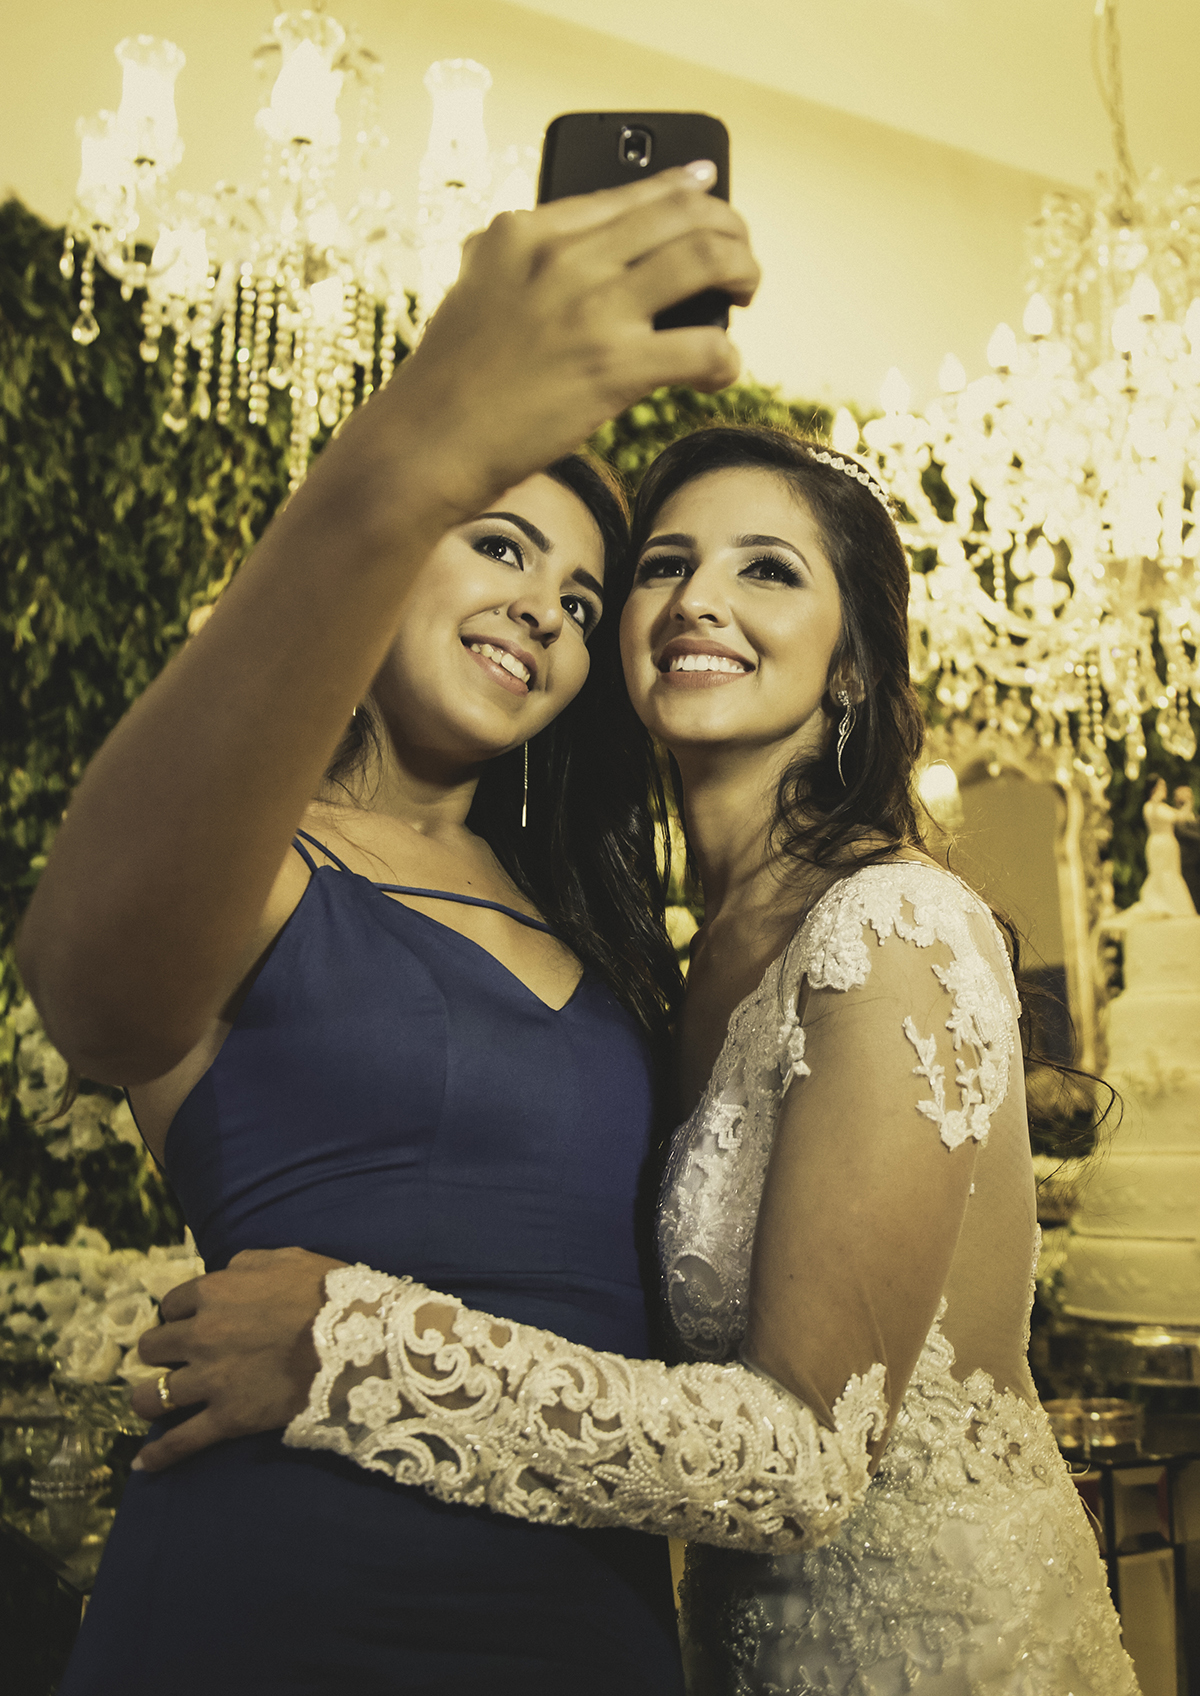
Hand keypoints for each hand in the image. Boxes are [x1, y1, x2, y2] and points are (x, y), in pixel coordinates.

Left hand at [129, 1246, 345, 1471]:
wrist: (356, 1341)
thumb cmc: (326, 1293)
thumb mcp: (285, 1258)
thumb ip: (246, 1263)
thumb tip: (225, 1273)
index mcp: (212, 1292)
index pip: (171, 1304)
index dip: (179, 1314)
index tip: (188, 1322)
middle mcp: (200, 1335)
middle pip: (152, 1348)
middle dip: (160, 1353)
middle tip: (174, 1360)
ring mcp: (210, 1379)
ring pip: (153, 1396)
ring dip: (148, 1399)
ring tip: (151, 1403)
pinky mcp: (227, 1418)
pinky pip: (181, 1441)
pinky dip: (160, 1455)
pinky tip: (145, 1464)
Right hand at [331, 161, 760, 525]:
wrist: (426, 445)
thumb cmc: (449, 383)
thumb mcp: (474, 291)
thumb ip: (519, 262)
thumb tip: (578, 255)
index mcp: (526, 231)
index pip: (629, 192)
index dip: (684, 187)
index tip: (710, 186)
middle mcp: (564, 257)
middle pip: (684, 214)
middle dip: (729, 231)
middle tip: (739, 262)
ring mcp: (591, 309)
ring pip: (708, 259)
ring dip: (743, 273)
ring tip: (744, 296)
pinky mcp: (615, 367)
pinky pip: (707, 347)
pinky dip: (727, 359)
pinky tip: (720, 373)